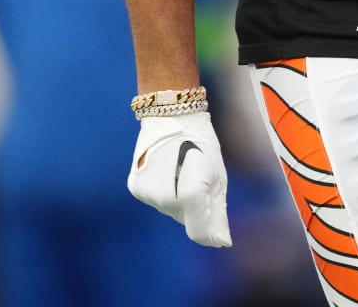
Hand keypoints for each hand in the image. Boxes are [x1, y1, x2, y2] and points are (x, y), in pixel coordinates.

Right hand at [127, 111, 231, 246]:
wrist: (171, 115)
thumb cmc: (201, 142)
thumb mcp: (218, 176)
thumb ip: (218, 213)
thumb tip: (222, 242)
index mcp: (190, 193)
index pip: (199, 232)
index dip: (211, 230)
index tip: (217, 220)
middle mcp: (165, 198)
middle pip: (184, 220)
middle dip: (196, 208)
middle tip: (198, 178)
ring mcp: (147, 194)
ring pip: (169, 210)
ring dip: (179, 200)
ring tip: (181, 171)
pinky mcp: (135, 187)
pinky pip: (156, 200)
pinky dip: (165, 193)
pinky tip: (167, 171)